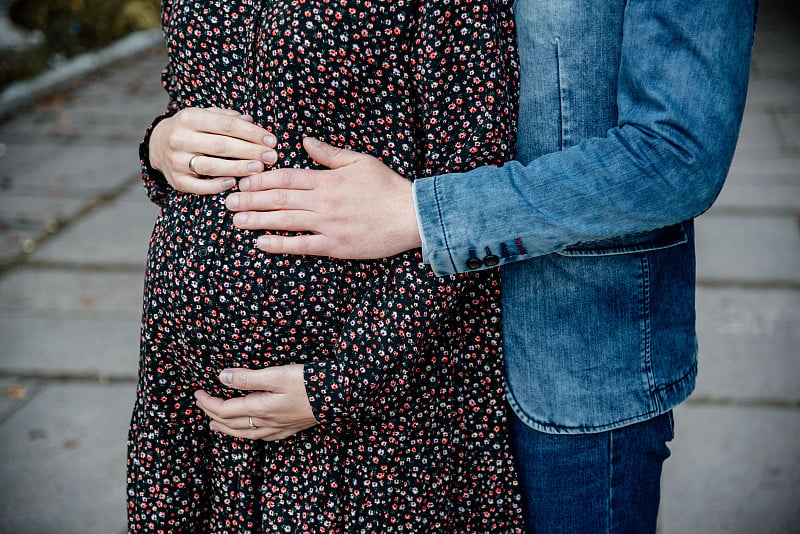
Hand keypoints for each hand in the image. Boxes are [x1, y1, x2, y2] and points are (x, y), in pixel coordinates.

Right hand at [149, 107, 277, 194]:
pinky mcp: (176, 180)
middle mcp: (180, 138)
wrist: (158, 144)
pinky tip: (234, 182)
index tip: (272, 141)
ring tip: (259, 169)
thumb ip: (228, 117)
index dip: (252, 133)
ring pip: (212, 166)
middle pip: (222, 146)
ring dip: (238, 168)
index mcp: (189, 117)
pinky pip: (199, 186)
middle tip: (272, 157)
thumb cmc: (192, 129)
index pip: (227, 125)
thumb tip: (252, 121)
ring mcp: (176, 161)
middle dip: (250, 151)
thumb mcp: (206, 115)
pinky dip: (217, 185)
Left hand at [194, 364, 317, 440]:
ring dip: (226, 429)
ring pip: (245, 433)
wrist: (340, 395)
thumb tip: (221, 377)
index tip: (197, 392)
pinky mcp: (290, 429)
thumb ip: (248, 378)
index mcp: (260, 408)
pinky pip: (263, 437)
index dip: (208, 402)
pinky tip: (250, 432)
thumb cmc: (308, 382)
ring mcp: (278, 428)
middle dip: (212, 414)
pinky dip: (249, 435)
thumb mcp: (276, 374)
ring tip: (214, 426)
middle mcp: (266, 422)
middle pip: (231, 423)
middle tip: (201, 404)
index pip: (224, 409)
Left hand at [225, 137, 421, 258]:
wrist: (411, 215)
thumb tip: (305, 141)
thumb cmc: (387, 187)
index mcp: (327, 179)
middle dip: (250, 198)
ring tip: (236, 219)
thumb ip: (330, 153)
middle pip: (278, 199)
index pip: (286, 178)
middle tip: (227, 200)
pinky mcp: (335, 245)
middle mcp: (323, 201)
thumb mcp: (360, 161)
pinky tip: (261, 242)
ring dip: (257, 219)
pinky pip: (302, 245)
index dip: (261, 178)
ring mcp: (328, 224)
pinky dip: (280, 244)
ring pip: (285, 221)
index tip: (242, 179)